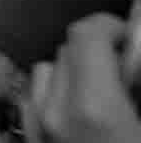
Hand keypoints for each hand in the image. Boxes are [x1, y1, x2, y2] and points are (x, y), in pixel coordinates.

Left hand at [22, 13, 140, 142]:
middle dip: (98, 52)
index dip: (110, 27)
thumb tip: (138, 29)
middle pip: (66, 50)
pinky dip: (55, 95)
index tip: (129, 38)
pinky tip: (83, 115)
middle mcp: (55, 113)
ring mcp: (36, 129)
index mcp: (93, 106)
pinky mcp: (30, 141)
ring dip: (74, 73)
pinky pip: (34, 99)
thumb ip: (140, 71)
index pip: (85, 34)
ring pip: (46, 72)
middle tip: (126, 72)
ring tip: (106, 96)